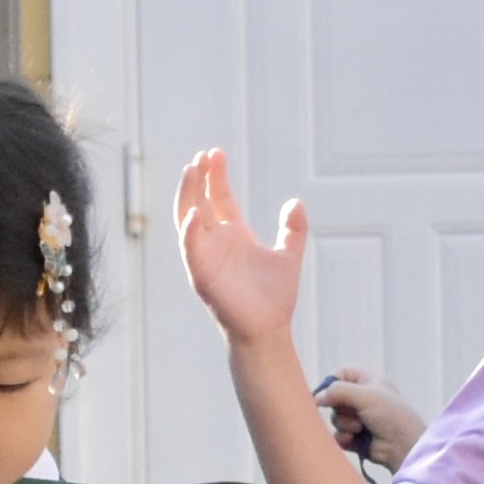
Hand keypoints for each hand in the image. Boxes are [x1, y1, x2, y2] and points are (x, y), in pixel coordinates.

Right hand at [171, 149, 305, 346]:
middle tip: (201, 155)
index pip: (218, 197)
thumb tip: (296, 203)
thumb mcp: (289, 255)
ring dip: (187, 195)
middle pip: (199, 201)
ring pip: (188, 219)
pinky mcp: (202, 275)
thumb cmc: (274, 298)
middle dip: (198, 178)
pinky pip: (190, 249)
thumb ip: (293, 229)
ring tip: (191, 170)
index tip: (215, 153)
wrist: (268, 330)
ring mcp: (205, 257)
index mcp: (234, 234)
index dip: (216, 175)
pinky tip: (195, 212)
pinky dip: (190, 231)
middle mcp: (215, 242)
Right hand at [310, 367, 422, 465]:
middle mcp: (364, 398)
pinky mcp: (356, 438)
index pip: (342, 374)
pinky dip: (344, 438)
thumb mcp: (366, 396)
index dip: (331, 383)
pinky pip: (338, 436)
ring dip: (345, 424)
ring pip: (336, 418)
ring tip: (360, 428)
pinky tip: (355, 441)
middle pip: (334, 398)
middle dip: (340, 408)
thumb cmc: (392, 417)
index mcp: (370, 381)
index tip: (325, 394)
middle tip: (352, 412)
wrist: (404, 448)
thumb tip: (316, 397)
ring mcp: (360, 419)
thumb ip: (338, 391)